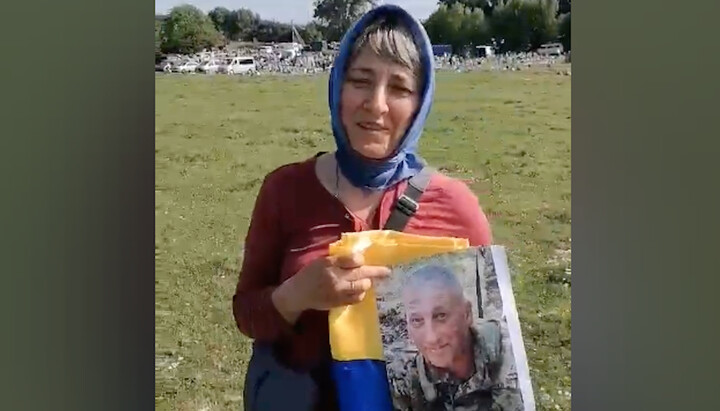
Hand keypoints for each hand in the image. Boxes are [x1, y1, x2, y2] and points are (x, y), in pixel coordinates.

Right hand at [272, 253, 389, 322]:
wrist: (298, 293)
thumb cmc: (310, 273)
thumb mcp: (322, 260)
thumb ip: (338, 258)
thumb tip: (359, 256)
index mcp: (330, 263)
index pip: (354, 259)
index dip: (361, 260)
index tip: (362, 261)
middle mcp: (335, 277)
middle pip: (362, 273)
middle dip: (377, 271)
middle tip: (387, 271)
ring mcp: (338, 291)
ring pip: (362, 286)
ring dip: (367, 283)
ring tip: (366, 281)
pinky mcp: (339, 302)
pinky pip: (357, 298)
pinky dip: (360, 294)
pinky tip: (359, 291)